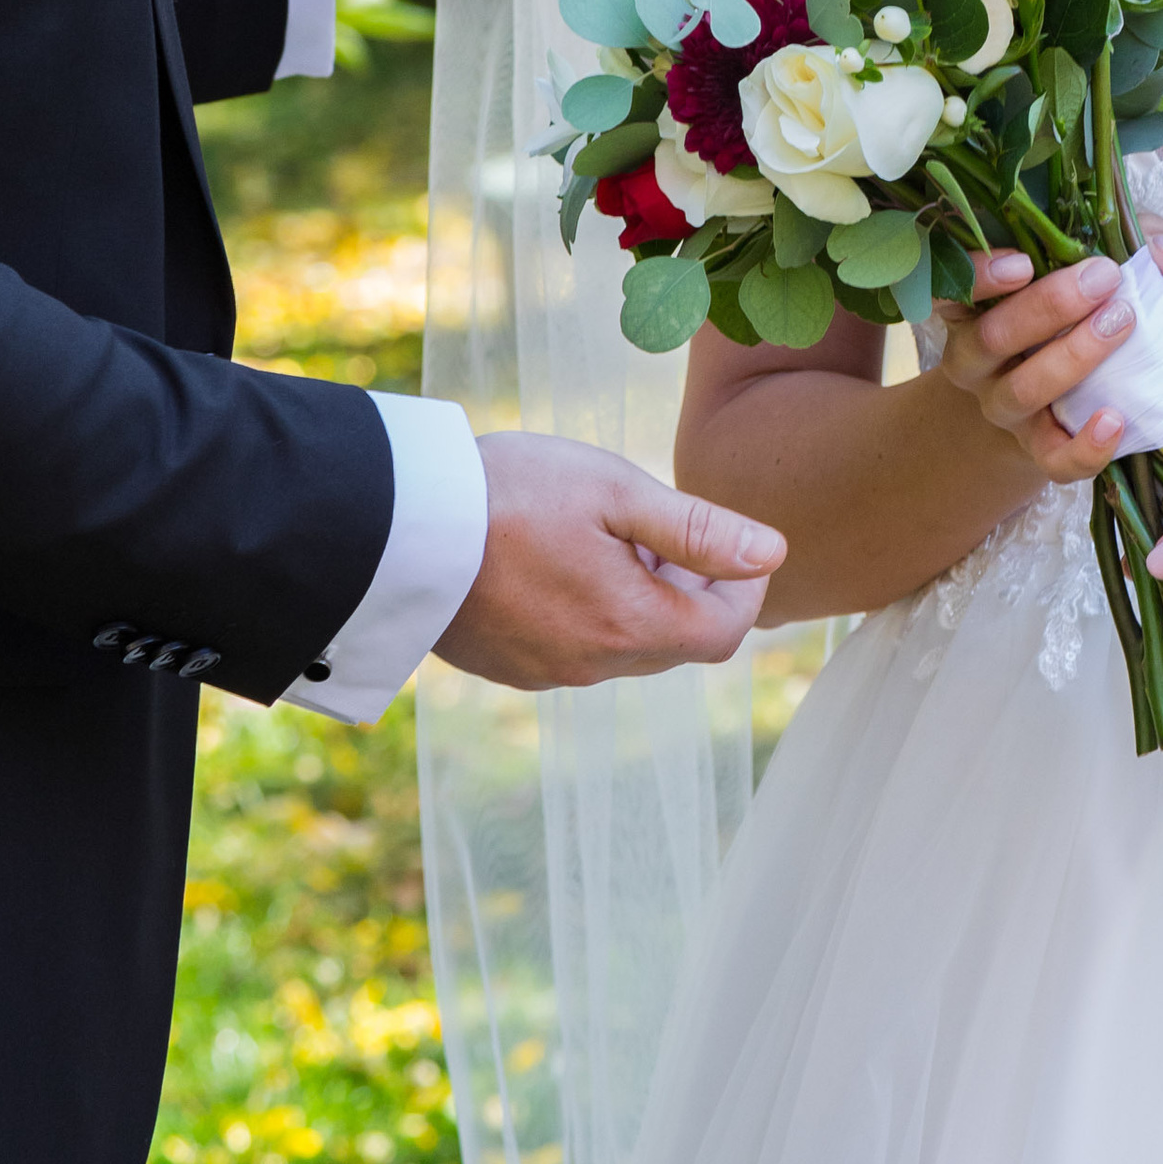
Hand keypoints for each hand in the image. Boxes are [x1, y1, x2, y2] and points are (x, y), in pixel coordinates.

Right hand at [435, 436, 782, 688]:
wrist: (390, 524)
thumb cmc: (507, 493)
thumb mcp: (614, 491)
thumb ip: (698, 529)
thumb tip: (773, 555)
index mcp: (629, 625)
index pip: (724, 632)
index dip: (741, 589)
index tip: (727, 544)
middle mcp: (591, 665)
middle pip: (676, 642)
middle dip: (687, 588)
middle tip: (659, 528)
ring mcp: (543, 672)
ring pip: (623, 646)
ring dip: (636, 599)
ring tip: (602, 534)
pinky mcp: (505, 667)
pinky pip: (573, 649)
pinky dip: (587, 612)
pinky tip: (556, 559)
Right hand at [933, 236, 1162, 483]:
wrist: (1042, 401)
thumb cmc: (1066, 317)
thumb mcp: (1082, 271)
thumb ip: (1124, 249)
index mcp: (974, 307)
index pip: (954, 289)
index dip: (981, 277)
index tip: (1024, 262)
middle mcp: (976, 359)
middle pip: (994, 337)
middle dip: (1050, 306)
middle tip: (1103, 278)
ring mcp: (1003, 407)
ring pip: (1022, 391)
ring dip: (1073, 357)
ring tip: (1122, 323)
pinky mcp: (1036, 449)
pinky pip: (1053, 459)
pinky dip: (1085, 446)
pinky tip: (1115, 420)